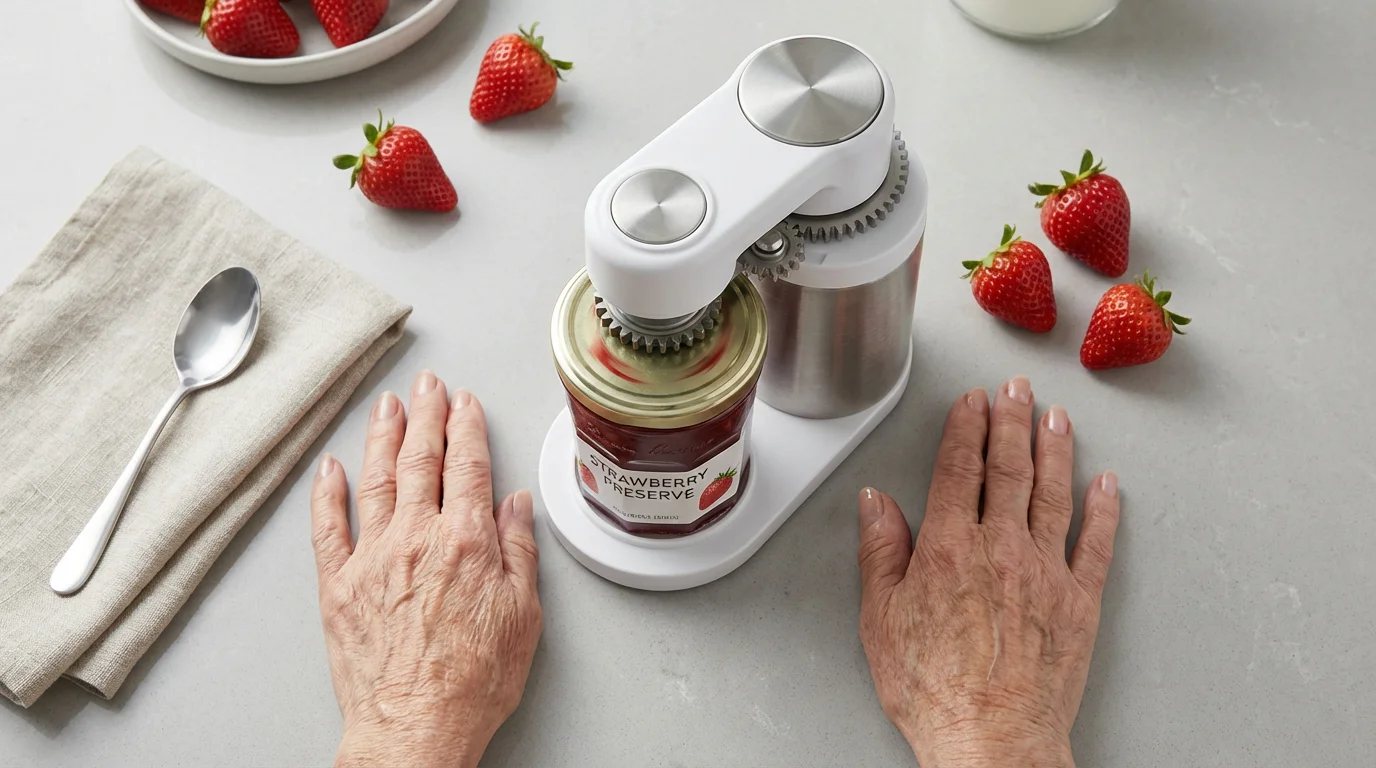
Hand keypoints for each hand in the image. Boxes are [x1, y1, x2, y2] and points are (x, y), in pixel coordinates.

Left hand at [309, 371, 541, 767]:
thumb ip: (518, 551)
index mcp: (467, 541)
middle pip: (420, 459)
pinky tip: (330, 468)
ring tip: (387, 406)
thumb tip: (515, 507)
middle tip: (427, 386)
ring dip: (382, 435)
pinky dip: (327, 492)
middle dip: (426, 414)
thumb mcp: (523, 615)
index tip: (466, 404)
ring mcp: (372, 558)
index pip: (468, 466)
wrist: (416, 727)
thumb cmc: (471, 683)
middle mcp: (416, 539)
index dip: (468, 427)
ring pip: (374, 478)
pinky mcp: (337, 586)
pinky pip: (326, 526)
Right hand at [857, 378, 1119, 767]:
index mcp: (949, 548)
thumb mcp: (882, 619)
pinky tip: (1105, 484)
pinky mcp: (1080, 602)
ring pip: (1053, 493)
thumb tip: (876, 505)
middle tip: (1016, 391)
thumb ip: (881, 553)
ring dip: (1055, 449)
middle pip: (1008, 468)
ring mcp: (1046, 572)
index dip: (966, 429)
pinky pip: (1097, 543)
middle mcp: (1000, 548)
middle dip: (1012, 421)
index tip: (972, 403)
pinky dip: (1103, 509)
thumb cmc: (936, 690)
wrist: (992, 740)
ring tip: (1056, 418)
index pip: (957, 469)